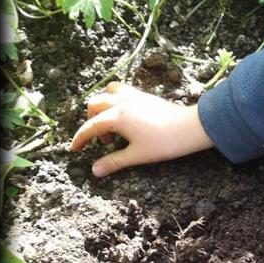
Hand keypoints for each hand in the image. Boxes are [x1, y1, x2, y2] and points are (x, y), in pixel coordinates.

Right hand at [69, 81, 212, 176]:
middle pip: (95, 105)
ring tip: (111, 125)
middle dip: (91, 122)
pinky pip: (122, 91)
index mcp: (116, 117)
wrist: (190, 128)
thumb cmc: (164, 143)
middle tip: (103, 142)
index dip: (80, 138)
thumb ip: (114, 162)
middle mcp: (122, 102)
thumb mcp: (136, 155)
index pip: (90, 126)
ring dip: (102, 106)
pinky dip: (115, 100)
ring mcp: (134, 96)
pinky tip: (124, 115)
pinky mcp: (144, 96)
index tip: (74, 149)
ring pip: (107, 92)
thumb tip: (95, 171)